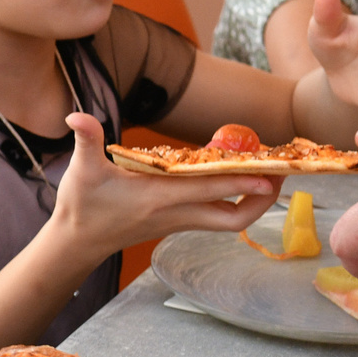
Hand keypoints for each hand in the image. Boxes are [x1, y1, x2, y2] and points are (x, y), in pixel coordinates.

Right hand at [50, 114, 278, 256]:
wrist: (78, 241)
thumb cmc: (82, 206)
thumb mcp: (81, 171)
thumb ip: (86, 140)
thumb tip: (75, 115)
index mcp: (158, 198)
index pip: (210, 191)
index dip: (243, 183)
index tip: (269, 173)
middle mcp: (176, 213)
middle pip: (234, 217)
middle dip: (263, 198)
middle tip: (282, 172)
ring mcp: (179, 221)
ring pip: (230, 220)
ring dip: (254, 201)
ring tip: (268, 173)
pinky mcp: (178, 222)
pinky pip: (218, 216)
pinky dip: (234, 200)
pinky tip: (237, 177)